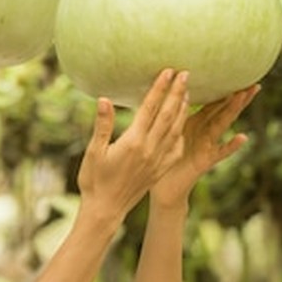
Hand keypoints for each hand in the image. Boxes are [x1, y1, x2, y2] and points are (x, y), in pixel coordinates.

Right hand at [76, 69, 188, 221]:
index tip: (168, 72)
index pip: (149, 109)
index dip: (159, 89)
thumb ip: (102, 125)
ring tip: (187, 93)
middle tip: (186, 74)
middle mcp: (149, 149)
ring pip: (175, 130)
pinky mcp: (159, 170)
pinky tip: (182, 124)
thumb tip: (105, 100)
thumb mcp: (94, 151)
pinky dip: (181, 133)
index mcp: (133, 142)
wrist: (105, 209)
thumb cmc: (94, 180)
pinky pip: (175, 148)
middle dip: (177, 93)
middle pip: (167, 115)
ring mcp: (157, 160)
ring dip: (182, 109)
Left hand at [150, 82, 259, 208]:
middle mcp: (202, 133)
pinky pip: (220, 153)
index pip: (209, 103)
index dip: (219, 89)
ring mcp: (206, 146)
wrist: (162, 187)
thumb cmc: (160, 159)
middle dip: (236, 96)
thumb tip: (154, 92)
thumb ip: (163, 114)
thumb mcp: (159, 132)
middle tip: (252, 81)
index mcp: (191, 123)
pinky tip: (243, 137)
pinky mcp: (204, 161)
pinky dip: (231, 146)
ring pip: (222, 124)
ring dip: (234, 110)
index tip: (230, 73)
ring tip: (245, 96)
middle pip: (222, 110)